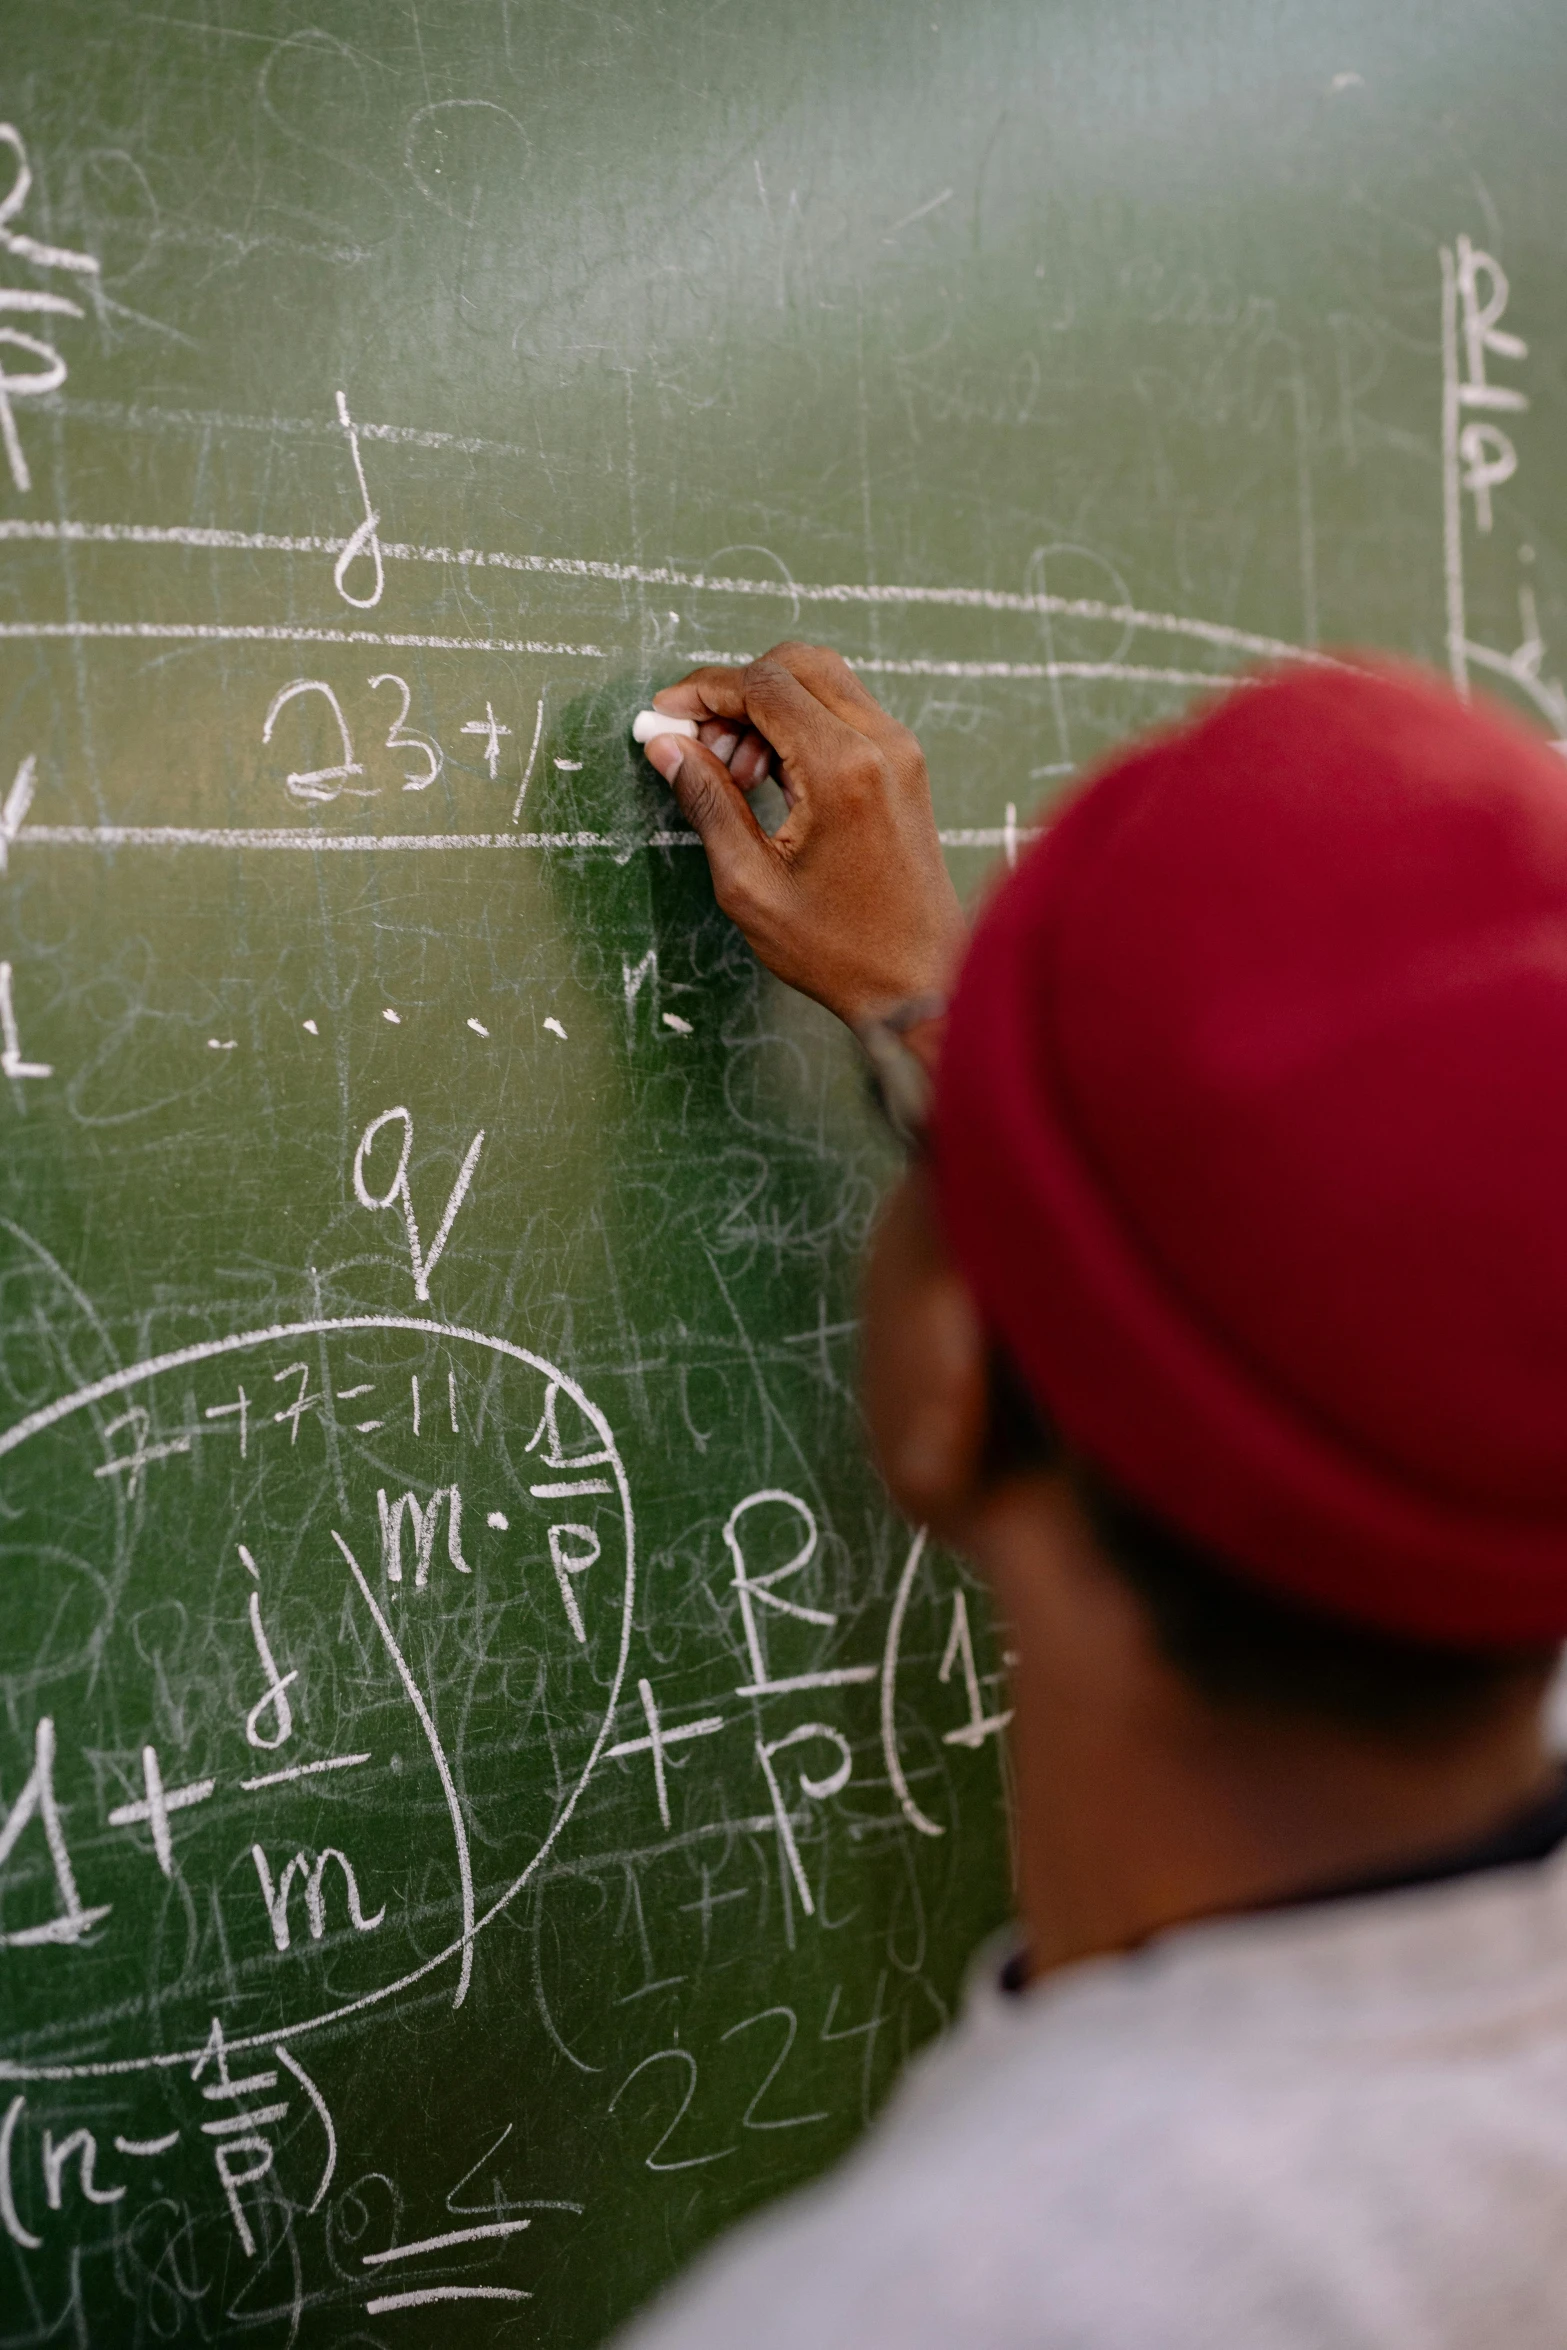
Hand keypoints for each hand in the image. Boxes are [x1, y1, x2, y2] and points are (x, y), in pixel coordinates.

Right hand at [640, 642, 966, 1032]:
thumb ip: (707, 802)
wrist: (920, 981)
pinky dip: (798, 725)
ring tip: (734, 776)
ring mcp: (901, 751)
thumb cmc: (839, 949)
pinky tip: (770, 780)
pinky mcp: (905, 765)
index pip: (763, 685)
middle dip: (735, 692)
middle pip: (795, 664)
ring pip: (821, 682)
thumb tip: (667, 746)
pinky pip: (843, 712)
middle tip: (700, 746)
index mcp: (844, 769)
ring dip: (766, 708)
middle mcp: (881, 744)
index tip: (665, 717)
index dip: (702, 692)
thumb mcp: (750, 885)